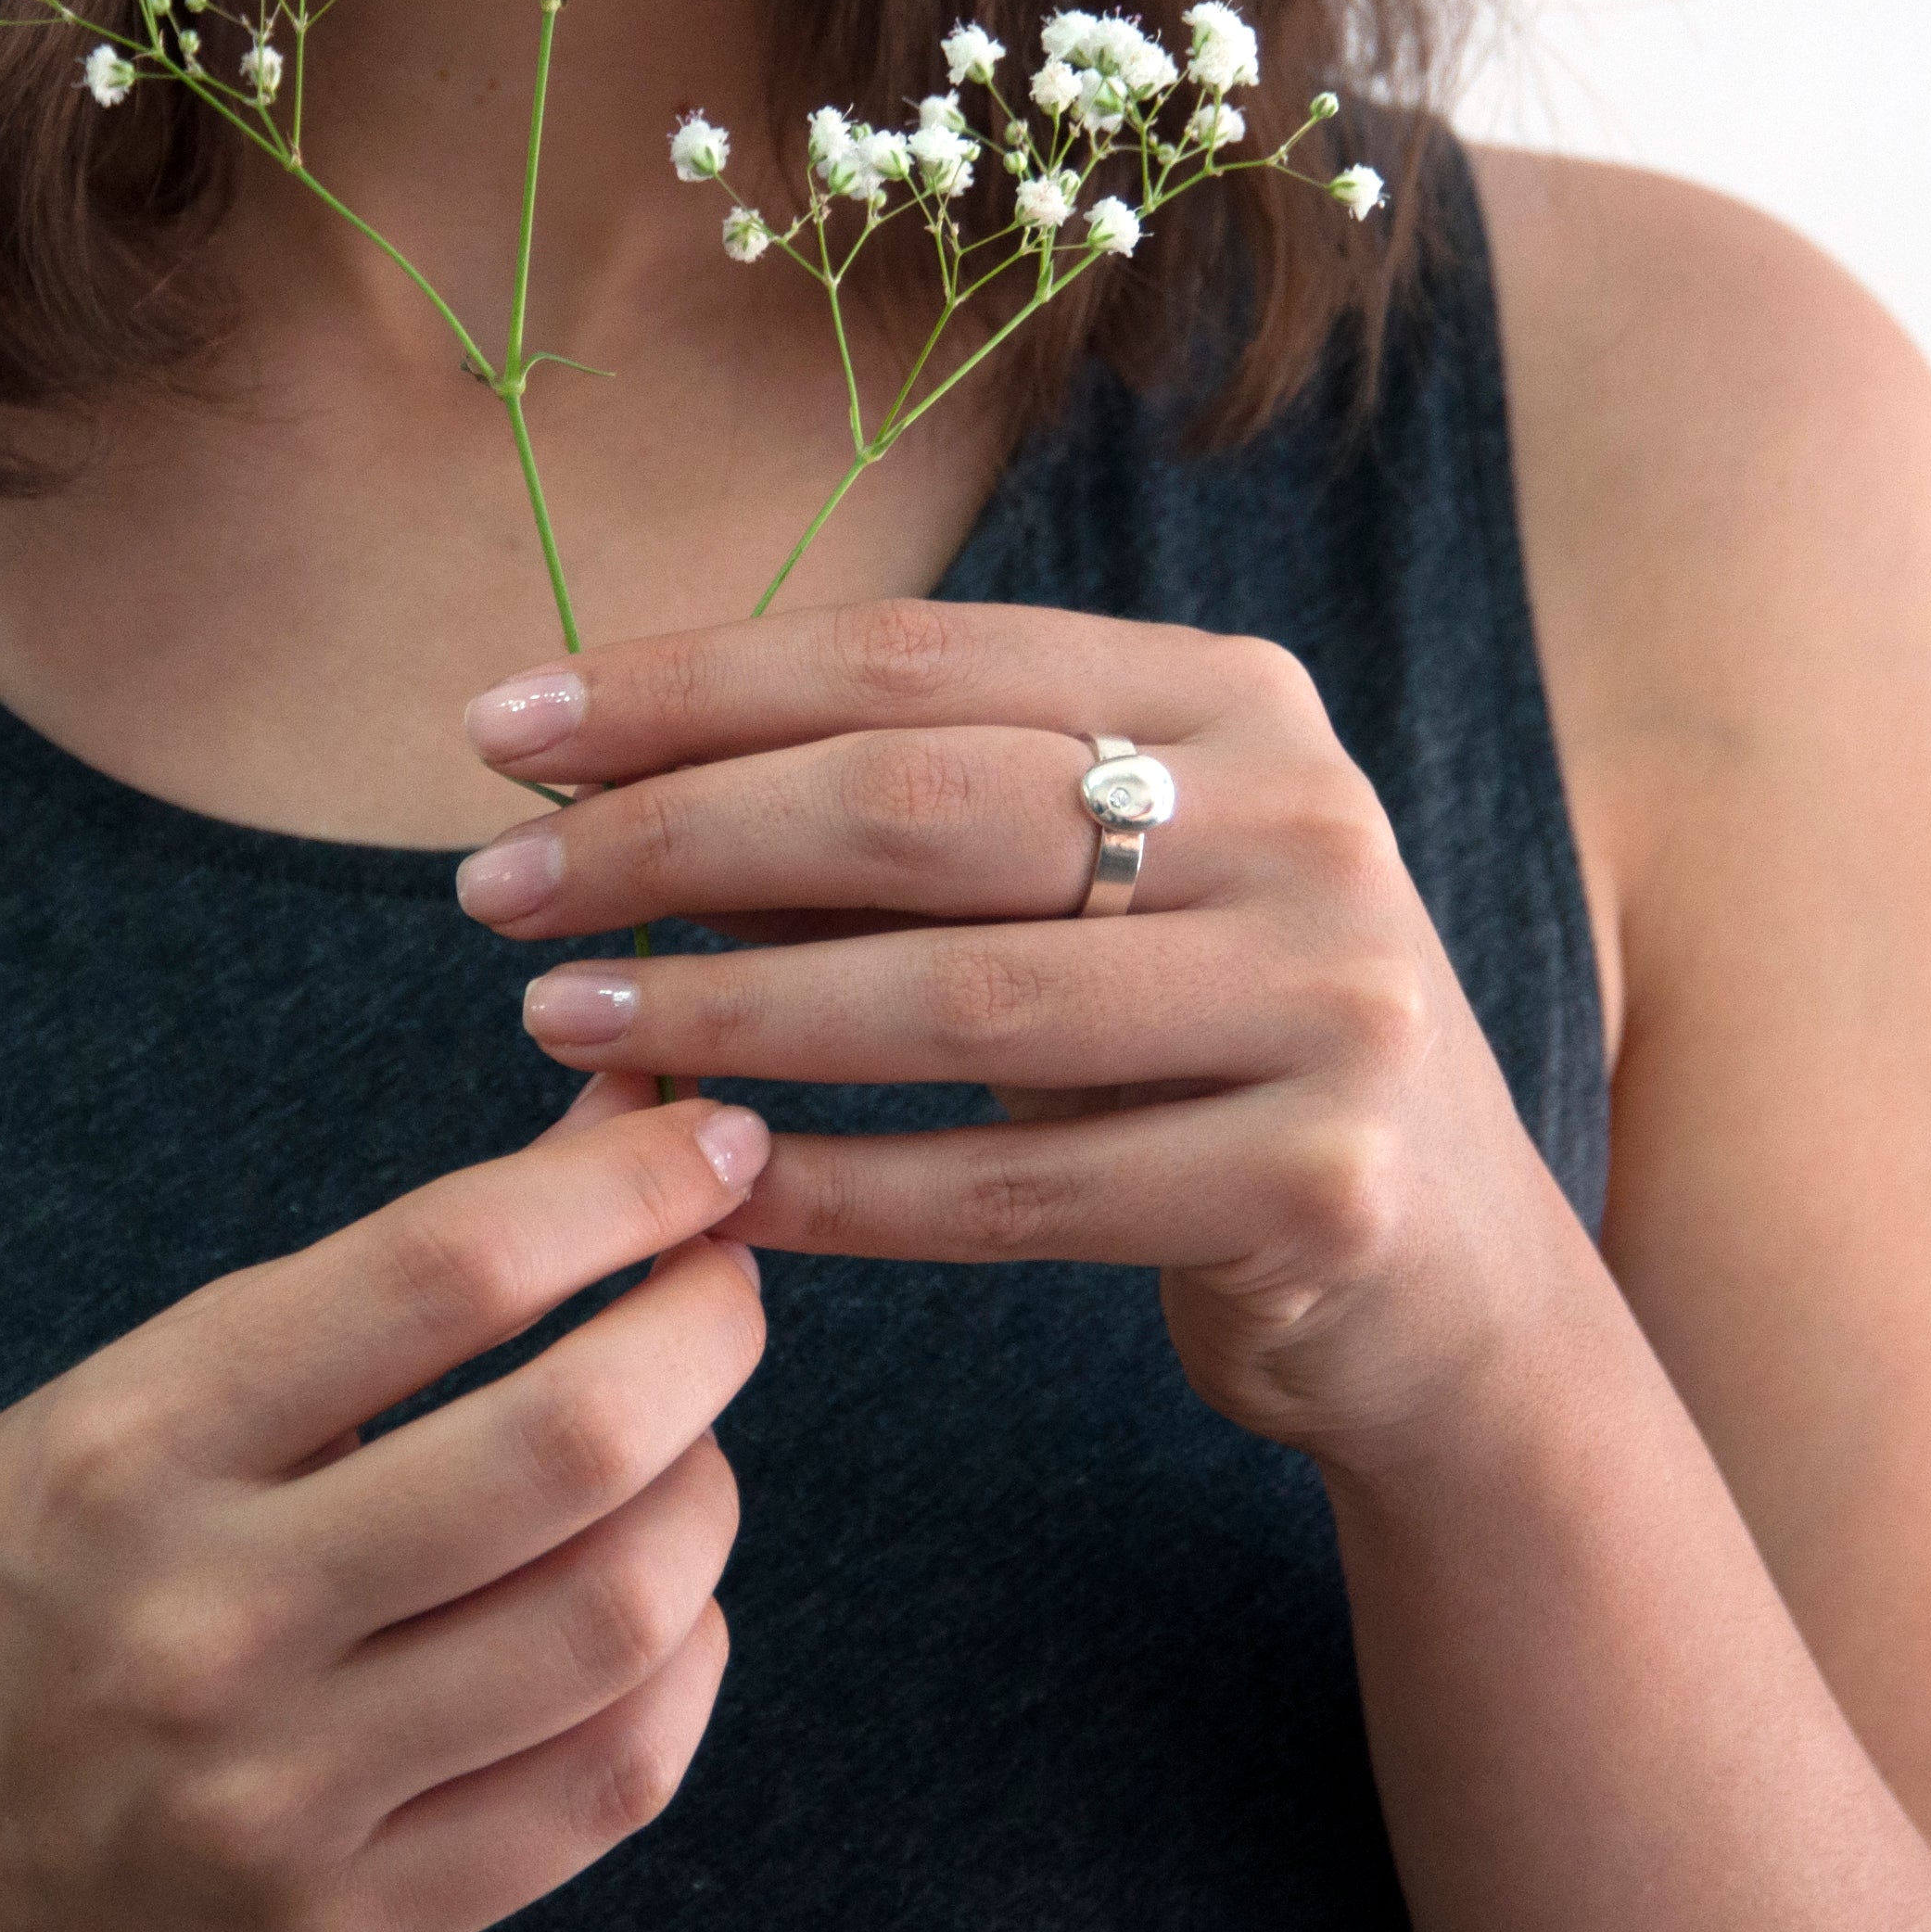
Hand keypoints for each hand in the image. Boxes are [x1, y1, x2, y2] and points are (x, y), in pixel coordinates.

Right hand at [0, 1085, 768, 1931]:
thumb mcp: (110, 1404)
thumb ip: (355, 1306)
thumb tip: (601, 1154)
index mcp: (129, 1447)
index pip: (443, 1271)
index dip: (623, 1186)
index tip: (705, 1141)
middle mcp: (209, 1622)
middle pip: (574, 1445)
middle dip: (706, 1327)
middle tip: (723, 1279)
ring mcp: (283, 1800)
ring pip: (624, 1617)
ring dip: (708, 1495)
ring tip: (683, 1446)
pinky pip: (608, 1783)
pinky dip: (680, 1665)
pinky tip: (655, 1607)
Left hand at [452, 599, 1607, 1469]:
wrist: (1441, 1277)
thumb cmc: (1197, 1050)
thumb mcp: (1078, 904)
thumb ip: (885, 842)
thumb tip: (600, 798)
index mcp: (1231, 700)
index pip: (915, 654)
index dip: (690, 683)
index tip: (500, 727)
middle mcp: (1300, 818)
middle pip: (920, 802)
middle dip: (674, 835)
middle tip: (489, 886)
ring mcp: (1327, 997)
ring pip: (956, 998)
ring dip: (725, 1011)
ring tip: (558, 1021)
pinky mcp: (1316, 1180)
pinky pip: (1013, 1189)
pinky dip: (838, 1190)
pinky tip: (709, 1187)